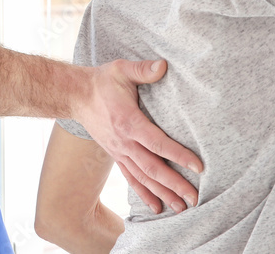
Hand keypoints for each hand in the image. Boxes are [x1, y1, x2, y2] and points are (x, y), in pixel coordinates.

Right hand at [74, 58, 202, 213]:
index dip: (178, 155)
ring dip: (162, 193)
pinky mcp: (116, 155)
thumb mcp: (122, 69)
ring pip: (143, 178)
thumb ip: (143, 69)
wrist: (76, 95)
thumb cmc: (102, 81)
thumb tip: (164, 65)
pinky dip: (144, 194)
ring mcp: (119, 151)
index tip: (198, 167)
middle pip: (152, 168)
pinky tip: (157, 208)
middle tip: (195, 198)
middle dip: (174, 184)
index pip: (157, 142)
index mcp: (129, 122)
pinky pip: (131, 178)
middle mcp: (124, 142)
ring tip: (182, 208)